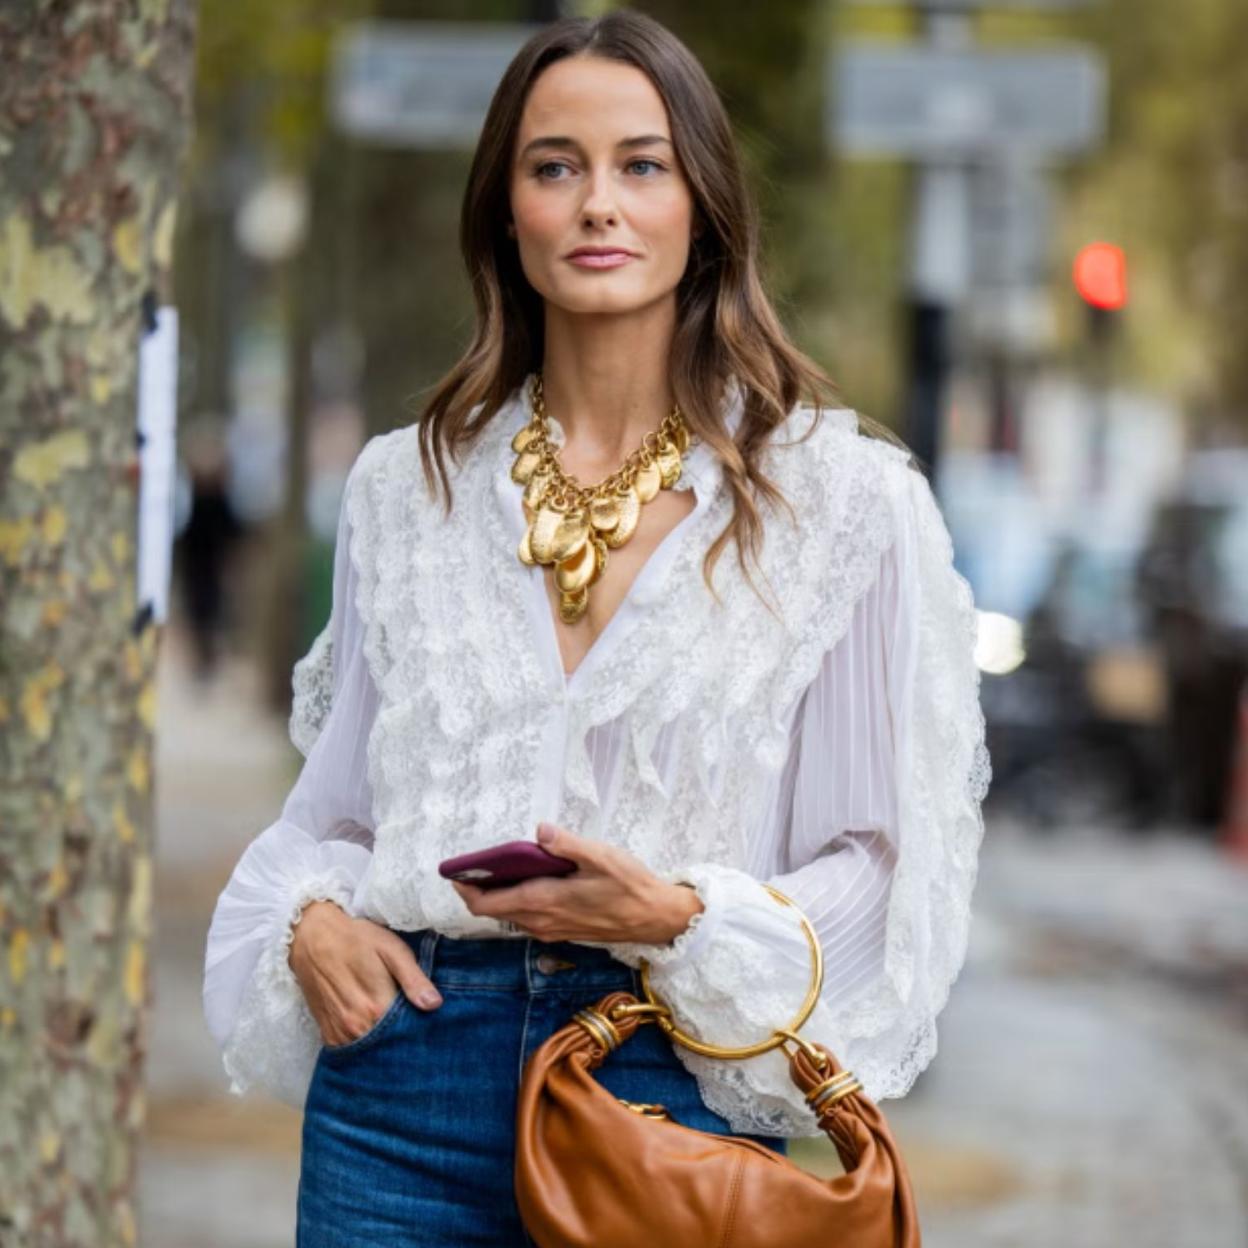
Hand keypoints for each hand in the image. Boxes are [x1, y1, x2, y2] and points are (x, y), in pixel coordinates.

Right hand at [288, 900, 443, 1046]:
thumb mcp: (391, 950)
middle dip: (404, 1040)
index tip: (429, 1024)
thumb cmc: (356, 939)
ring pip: (371, 1051)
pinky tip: (373, 1031)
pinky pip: (351, 1051)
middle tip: (415, 1028)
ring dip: (384, 1045)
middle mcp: (356, 1026)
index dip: (422, 1029)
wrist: (312, 938)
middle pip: (390, 1045)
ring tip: (395, 1030)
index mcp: (377, 1006)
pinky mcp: (328, 1034)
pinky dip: (365, 1045)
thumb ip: (413, 978)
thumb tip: (435, 1004)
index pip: (408, 1032)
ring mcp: (340, 1033)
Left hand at [448, 823, 704, 945]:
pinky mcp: (563, 931)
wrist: (655, 918)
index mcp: (544, 901)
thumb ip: (566, 844)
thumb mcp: (600, 856)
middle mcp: (541, 922)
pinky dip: (518, 901)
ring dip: (499, 895)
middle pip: (494, 911)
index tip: (455, 871)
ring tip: (500, 867)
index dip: (465, 889)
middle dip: (479, 889)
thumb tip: (539, 831)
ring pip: (511, 915)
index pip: (487, 904)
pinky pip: (528, 918)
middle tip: (476, 863)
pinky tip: (531, 880)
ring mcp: (552, 930)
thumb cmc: (629, 886)